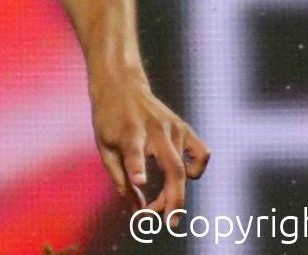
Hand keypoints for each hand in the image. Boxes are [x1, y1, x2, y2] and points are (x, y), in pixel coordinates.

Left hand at [89, 62, 209, 216]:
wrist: (121, 84)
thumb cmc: (109, 119)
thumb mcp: (104, 147)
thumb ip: (119, 180)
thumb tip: (137, 210)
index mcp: (129, 132)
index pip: (134, 151)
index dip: (137, 167)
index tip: (139, 182)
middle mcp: (154, 129)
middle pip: (172, 169)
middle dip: (173, 199)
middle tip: (168, 223)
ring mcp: (173, 128)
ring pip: (183, 170)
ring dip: (173, 194)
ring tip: (158, 204)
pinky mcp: (184, 128)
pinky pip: (202, 154)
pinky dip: (197, 170)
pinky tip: (183, 176)